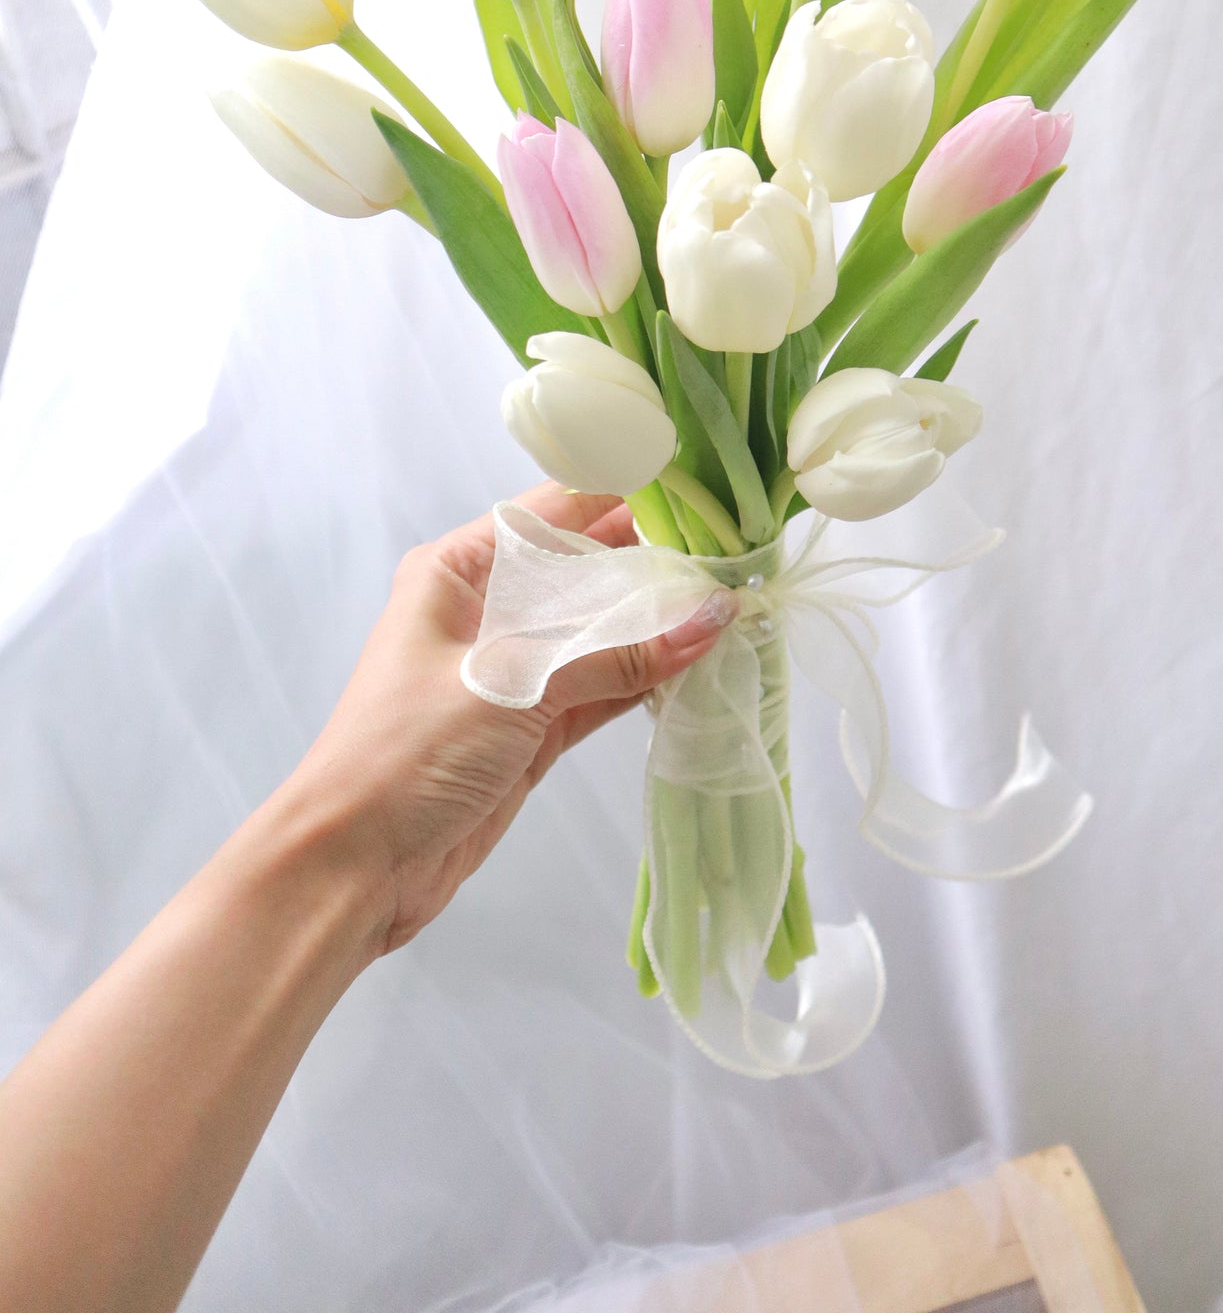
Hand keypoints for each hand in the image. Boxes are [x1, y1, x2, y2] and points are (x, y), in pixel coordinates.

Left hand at [286, 482, 733, 956]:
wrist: (352, 868)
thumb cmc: (404, 753)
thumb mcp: (509, 687)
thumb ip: (612, 654)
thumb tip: (710, 616)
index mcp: (456, 571)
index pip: (553, 512)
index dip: (622, 496)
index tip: (696, 490)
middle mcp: (485, 611)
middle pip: (583, 571)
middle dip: (653, 565)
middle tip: (733, 556)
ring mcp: (511, 672)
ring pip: (598, 633)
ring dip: (656, 627)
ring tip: (731, 607)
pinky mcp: (530, 729)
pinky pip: (599, 688)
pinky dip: (643, 679)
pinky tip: (695, 664)